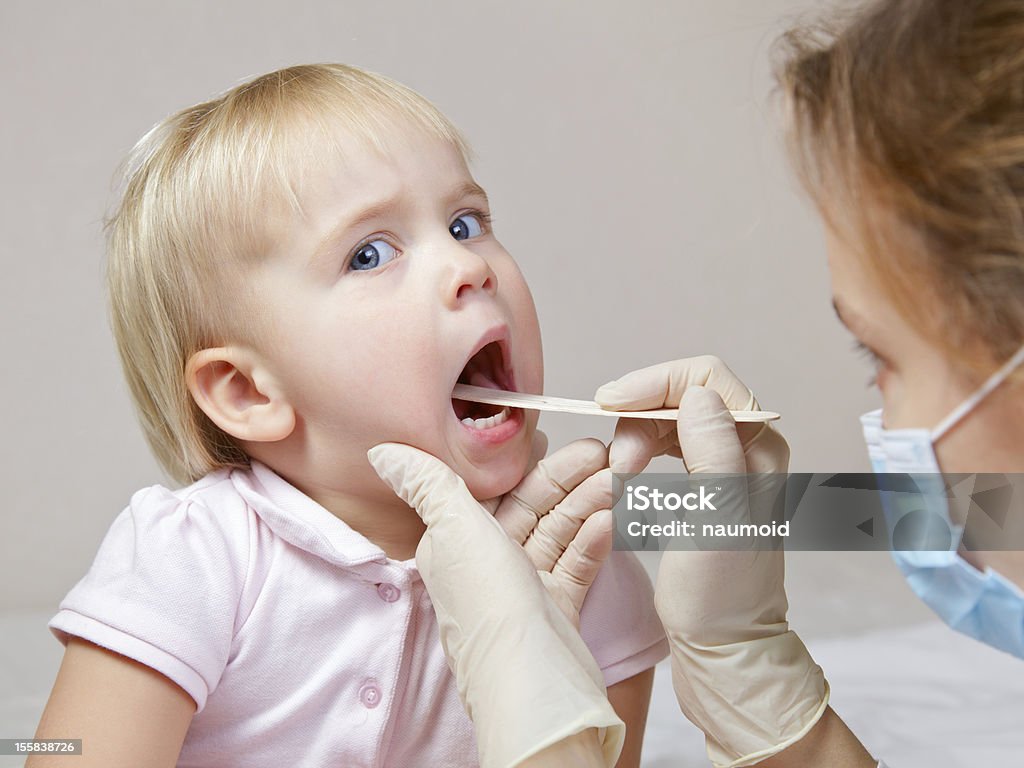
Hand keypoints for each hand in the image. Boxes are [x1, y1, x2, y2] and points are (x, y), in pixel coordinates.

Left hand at [368, 442, 623, 767]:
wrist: (534, 683)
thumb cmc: (490, 606)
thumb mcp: (454, 527)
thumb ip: (426, 483)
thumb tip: (383, 452)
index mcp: (453, 543)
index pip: (490, 490)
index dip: (522, 463)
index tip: (553, 437)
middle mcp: (485, 565)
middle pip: (530, 507)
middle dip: (565, 479)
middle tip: (603, 454)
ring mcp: (522, 589)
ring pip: (556, 532)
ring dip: (586, 504)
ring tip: (617, 482)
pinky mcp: (554, 610)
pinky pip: (574, 564)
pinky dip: (592, 541)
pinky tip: (611, 521)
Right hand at [595, 358, 827, 767]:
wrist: (724, 647)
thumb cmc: (721, 594)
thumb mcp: (717, 520)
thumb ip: (713, 450)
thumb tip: (696, 394)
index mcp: (759, 447)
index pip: (707, 379)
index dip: (655, 382)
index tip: (610, 405)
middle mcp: (746, 447)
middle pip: (684, 394)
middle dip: (641, 413)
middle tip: (618, 460)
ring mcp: (723, 465)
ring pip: (670, 418)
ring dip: (636, 434)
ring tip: (620, 473)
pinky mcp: (701, 484)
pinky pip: (665, 444)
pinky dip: (639, 451)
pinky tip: (626, 475)